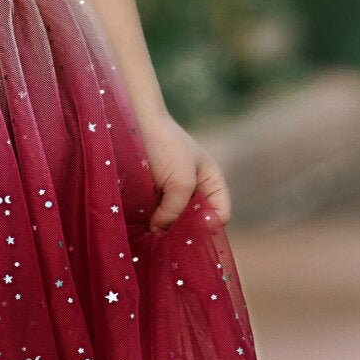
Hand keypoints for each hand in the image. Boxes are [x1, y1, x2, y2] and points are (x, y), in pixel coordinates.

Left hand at [139, 112, 230, 231]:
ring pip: (177, 220)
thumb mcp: (180, 182)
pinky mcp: (157, 193)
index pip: (221, 215)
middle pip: (198, 221)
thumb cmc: (167, 147)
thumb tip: (159, 232)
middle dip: (184, 229)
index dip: (207, 226)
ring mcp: (177, 192)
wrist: (139, 124)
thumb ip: (176, 211)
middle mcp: (198, 190)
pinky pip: (160, 213)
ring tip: (152, 230)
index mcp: (213, 183)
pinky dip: (154, 218)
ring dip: (166, 225)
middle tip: (166, 235)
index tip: (186, 228)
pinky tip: (144, 222)